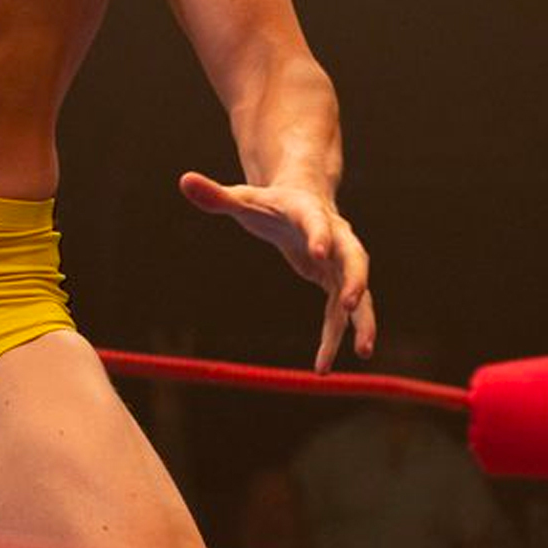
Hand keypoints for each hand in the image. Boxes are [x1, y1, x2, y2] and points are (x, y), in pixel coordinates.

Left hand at [180, 172, 376, 373]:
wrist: (302, 200)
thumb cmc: (270, 202)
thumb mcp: (243, 199)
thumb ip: (216, 195)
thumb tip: (184, 181)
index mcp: (309, 213)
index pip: (317, 222)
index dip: (320, 234)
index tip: (318, 252)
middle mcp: (335, 238)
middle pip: (354, 258)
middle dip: (356, 280)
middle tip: (351, 306)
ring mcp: (340, 262)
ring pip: (359, 292)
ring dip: (362, 321)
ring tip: (363, 352)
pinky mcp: (337, 282)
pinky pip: (342, 313)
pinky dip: (337, 337)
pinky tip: (322, 367)